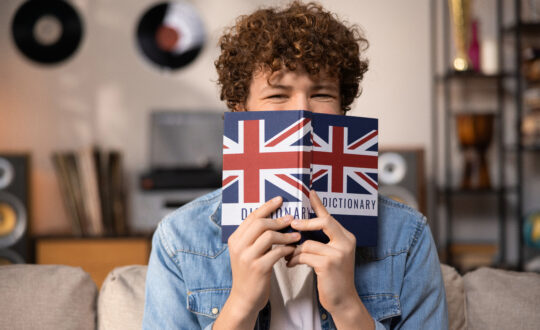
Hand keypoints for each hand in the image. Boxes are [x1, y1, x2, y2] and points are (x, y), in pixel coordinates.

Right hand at [214, 196, 300, 329]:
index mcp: (235, 239)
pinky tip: (293, 250)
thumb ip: (255, 238)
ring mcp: (247, 257)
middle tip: (292, 219)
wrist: (244, 299)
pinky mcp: (258, 268)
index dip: (267, 206)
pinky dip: (287, 249)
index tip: (280, 200)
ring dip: (285, 235)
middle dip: (278, 219)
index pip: (251, 217)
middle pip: (260, 223)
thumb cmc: (250, 274)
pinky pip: (276, 252)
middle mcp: (238, 246)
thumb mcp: (247, 253)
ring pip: (269, 236)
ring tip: (296, 236)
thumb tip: (274, 219)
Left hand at [287, 190, 373, 329]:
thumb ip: (321, 241)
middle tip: (291, 224)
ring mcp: (339, 252)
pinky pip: (305, 255)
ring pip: (308, 242)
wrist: (342, 300)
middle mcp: (346, 242)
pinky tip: (290, 264)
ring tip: (287, 256)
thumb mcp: (330, 256)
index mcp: (346, 237)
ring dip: (294, 250)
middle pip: (323, 222)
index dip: (319, 204)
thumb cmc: (332, 278)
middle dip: (304, 223)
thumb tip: (298, 227)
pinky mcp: (329, 263)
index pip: (330, 217)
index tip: (310, 192)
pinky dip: (294, 259)